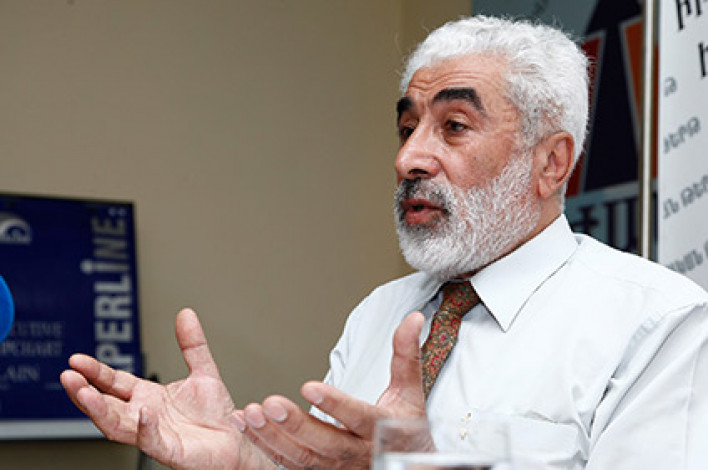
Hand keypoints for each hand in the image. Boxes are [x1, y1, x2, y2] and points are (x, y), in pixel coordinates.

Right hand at [61, 308, 272, 469]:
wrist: (238, 442)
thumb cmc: (216, 415)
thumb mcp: (204, 371)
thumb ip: (193, 344)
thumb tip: (186, 314)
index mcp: (148, 397)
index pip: (114, 383)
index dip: (96, 372)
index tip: (76, 360)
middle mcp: (146, 416)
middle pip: (107, 405)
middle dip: (86, 392)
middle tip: (68, 376)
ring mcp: (155, 435)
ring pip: (119, 426)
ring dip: (100, 411)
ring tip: (85, 394)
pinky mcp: (172, 451)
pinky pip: (153, 441)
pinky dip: (145, 429)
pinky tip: (141, 413)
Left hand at [237, 312, 429, 469]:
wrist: (407, 466)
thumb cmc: (406, 428)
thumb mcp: (410, 391)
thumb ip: (406, 354)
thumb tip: (412, 319)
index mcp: (380, 429)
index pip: (359, 417)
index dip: (335, 404)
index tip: (310, 387)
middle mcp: (357, 452)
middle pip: (325, 443)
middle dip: (296, 425)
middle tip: (271, 404)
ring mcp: (336, 467)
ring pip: (302, 457)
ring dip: (272, 437)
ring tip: (251, 413)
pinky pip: (288, 463)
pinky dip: (265, 445)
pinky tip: (246, 424)